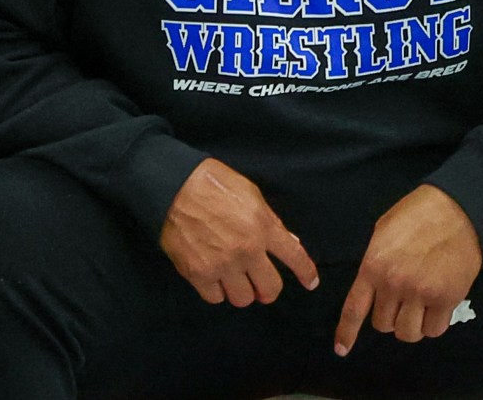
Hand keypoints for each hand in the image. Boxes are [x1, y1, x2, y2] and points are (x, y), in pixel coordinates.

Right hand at [159, 158, 317, 306]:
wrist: (172, 185)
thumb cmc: (212, 183)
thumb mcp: (250, 193)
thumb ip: (270, 221)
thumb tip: (290, 242)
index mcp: (262, 226)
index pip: (294, 256)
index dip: (306, 272)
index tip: (310, 282)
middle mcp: (246, 249)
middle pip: (270, 288)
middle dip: (269, 290)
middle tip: (261, 284)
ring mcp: (222, 264)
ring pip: (243, 298)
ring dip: (242, 291)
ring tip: (234, 280)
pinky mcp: (198, 273)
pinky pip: (215, 298)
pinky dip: (217, 291)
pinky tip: (214, 278)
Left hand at [334, 184, 481, 354]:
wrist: (457, 210)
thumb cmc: (416, 215)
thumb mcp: (382, 233)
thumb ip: (374, 263)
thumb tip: (372, 286)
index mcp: (373, 266)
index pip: (354, 308)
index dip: (347, 332)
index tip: (341, 350)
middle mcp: (394, 284)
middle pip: (383, 325)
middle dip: (390, 317)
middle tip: (401, 301)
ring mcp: (421, 293)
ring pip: (408, 333)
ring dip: (411, 324)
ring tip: (419, 307)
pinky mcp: (447, 299)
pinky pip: (434, 330)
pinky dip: (433, 324)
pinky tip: (436, 307)